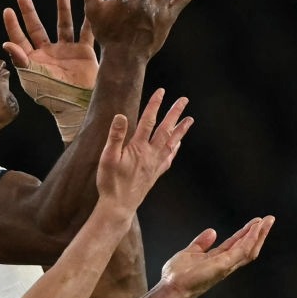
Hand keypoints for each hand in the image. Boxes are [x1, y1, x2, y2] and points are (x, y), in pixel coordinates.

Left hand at [2, 0, 97, 88]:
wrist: (77, 104)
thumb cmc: (52, 95)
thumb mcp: (33, 78)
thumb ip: (20, 60)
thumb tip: (6, 43)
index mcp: (33, 60)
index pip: (19, 38)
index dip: (13, 25)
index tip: (8, 10)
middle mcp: (48, 53)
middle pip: (37, 28)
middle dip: (29, 12)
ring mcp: (66, 52)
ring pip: (63, 25)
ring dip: (62, 9)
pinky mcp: (84, 53)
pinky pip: (86, 33)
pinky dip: (88, 21)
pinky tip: (89, 7)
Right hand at [96, 88, 192, 210]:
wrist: (119, 206)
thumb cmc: (110, 182)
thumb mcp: (107, 157)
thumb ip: (115, 136)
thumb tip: (121, 116)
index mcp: (138, 148)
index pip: (148, 121)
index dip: (155, 105)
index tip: (161, 91)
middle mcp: (150, 154)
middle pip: (165, 130)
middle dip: (175, 113)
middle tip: (184, 100)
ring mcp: (155, 164)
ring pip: (171, 143)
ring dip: (180, 130)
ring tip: (189, 120)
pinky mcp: (155, 174)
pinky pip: (169, 158)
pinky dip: (175, 149)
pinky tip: (178, 145)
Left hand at [158, 216, 275, 297]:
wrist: (171, 287)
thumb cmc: (177, 275)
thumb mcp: (190, 253)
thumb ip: (201, 243)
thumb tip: (212, 231)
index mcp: (218, 260)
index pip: (237, 245)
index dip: (247, 233)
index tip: (256, 222)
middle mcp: (225, 264)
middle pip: (247, 247)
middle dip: (258, 234)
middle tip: (269, 220)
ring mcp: (226, 265)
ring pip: (248, 249)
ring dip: (258, 235)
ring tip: (266, 221)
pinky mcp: (223, 266)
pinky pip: (240, 251)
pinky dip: (249, 240)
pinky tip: (255, 230)